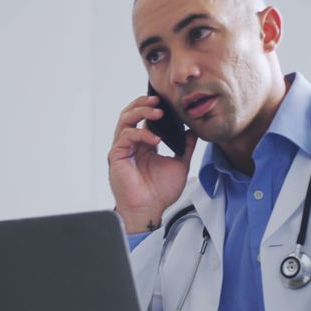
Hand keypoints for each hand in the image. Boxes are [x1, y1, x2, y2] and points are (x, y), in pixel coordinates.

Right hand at [108, 95, 196, 232]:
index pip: (143, 118)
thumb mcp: (179, 164)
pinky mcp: (117, 156)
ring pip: (124, 119)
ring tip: (156, 111)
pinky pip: (126, 136)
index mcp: (143, 144)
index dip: (152, 107)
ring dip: (140, 111)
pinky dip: (141, 133)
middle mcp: (131, 144)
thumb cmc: (160, 192)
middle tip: (158, 100)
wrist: (150, 209)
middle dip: (143, 103)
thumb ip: (186, 147)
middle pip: (130, 113)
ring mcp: (122, 149)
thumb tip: (193, 131)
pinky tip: (155, 139)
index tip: (166, 102)